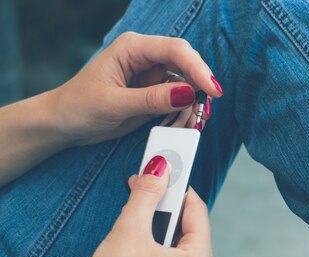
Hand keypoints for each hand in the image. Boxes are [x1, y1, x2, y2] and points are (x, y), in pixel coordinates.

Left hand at [48, 32, 221, 145]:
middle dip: (200, 89)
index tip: (213, 90)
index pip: (175, 50)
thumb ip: (150, 99)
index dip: (198, 69)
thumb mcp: (113, 104)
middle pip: (187, 66)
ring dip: (194, 105)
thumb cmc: (78, 106)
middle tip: (205, 113)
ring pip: (187, 86)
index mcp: (133, 48)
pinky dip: (185, 114)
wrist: (64, 125)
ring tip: (193, 124)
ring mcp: (152, 77)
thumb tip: (187, 94)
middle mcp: (146, 58)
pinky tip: (184, 125)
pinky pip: (180, 101)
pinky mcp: (155, 95)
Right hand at [82, 157, 213, 256]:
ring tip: (136, 225)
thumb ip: (147, 194)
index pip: (196, 212)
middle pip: (188, 232)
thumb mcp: (129, 229)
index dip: (177, 190)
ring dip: (159, 234)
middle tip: (144, 196)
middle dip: (165, 212)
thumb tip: (159, 168)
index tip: (163, 174)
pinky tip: (137, 253)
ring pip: (179, 252)